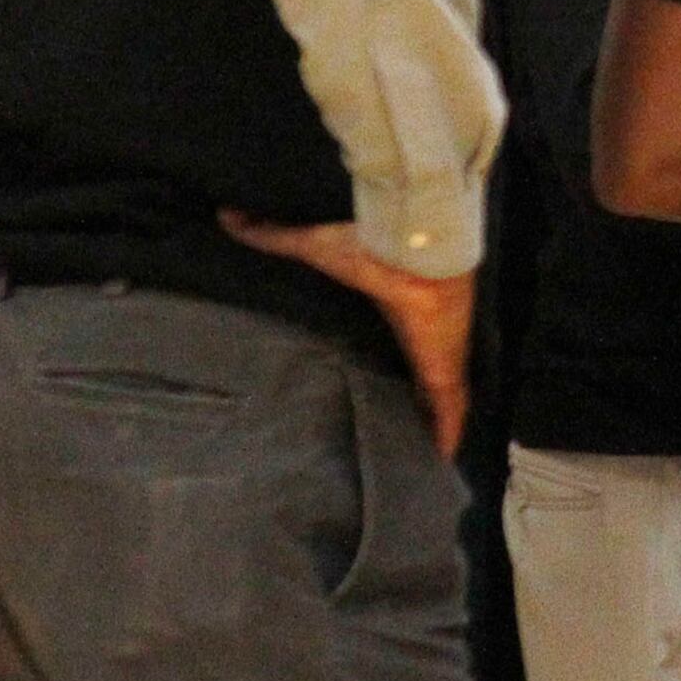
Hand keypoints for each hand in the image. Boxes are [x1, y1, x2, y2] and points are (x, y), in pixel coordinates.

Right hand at [221, 214, 475, 456]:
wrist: (417, 250)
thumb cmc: (370, 249)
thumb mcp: (314, 246)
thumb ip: (273, 236)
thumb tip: (229, 216)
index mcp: (394, 316)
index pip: (391, 348)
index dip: (387, 366)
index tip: (373, 386)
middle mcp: (418, 340)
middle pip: (414, 381)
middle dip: (405, 404)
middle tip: (388, 433)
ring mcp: (437, 360)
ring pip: (434, 405)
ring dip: (428, 427)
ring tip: (414, 458)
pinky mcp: (446, 373)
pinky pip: (450, 416)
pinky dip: (447, 438)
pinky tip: (442, 464)